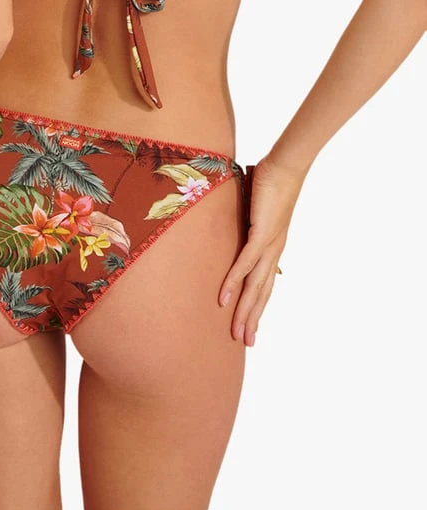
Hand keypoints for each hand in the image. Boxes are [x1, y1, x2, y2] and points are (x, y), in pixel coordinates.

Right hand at [219, 153, 307, 345]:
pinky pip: (245, 264)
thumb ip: (243, 219)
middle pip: (262, 293)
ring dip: (245, 311)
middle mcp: (273, 251)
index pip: (264, 283)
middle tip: (245, 343)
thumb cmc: (269, 181)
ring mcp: (269, 245)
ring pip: (255, 286)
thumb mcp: (253, 207)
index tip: (250, 326)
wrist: (285, 167)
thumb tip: (229, 218)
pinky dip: (234, 283)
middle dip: (253, 319)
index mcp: (272, 246)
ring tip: (237, 333)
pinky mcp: (262, 234)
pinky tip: (225, 298)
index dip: (257, 305)